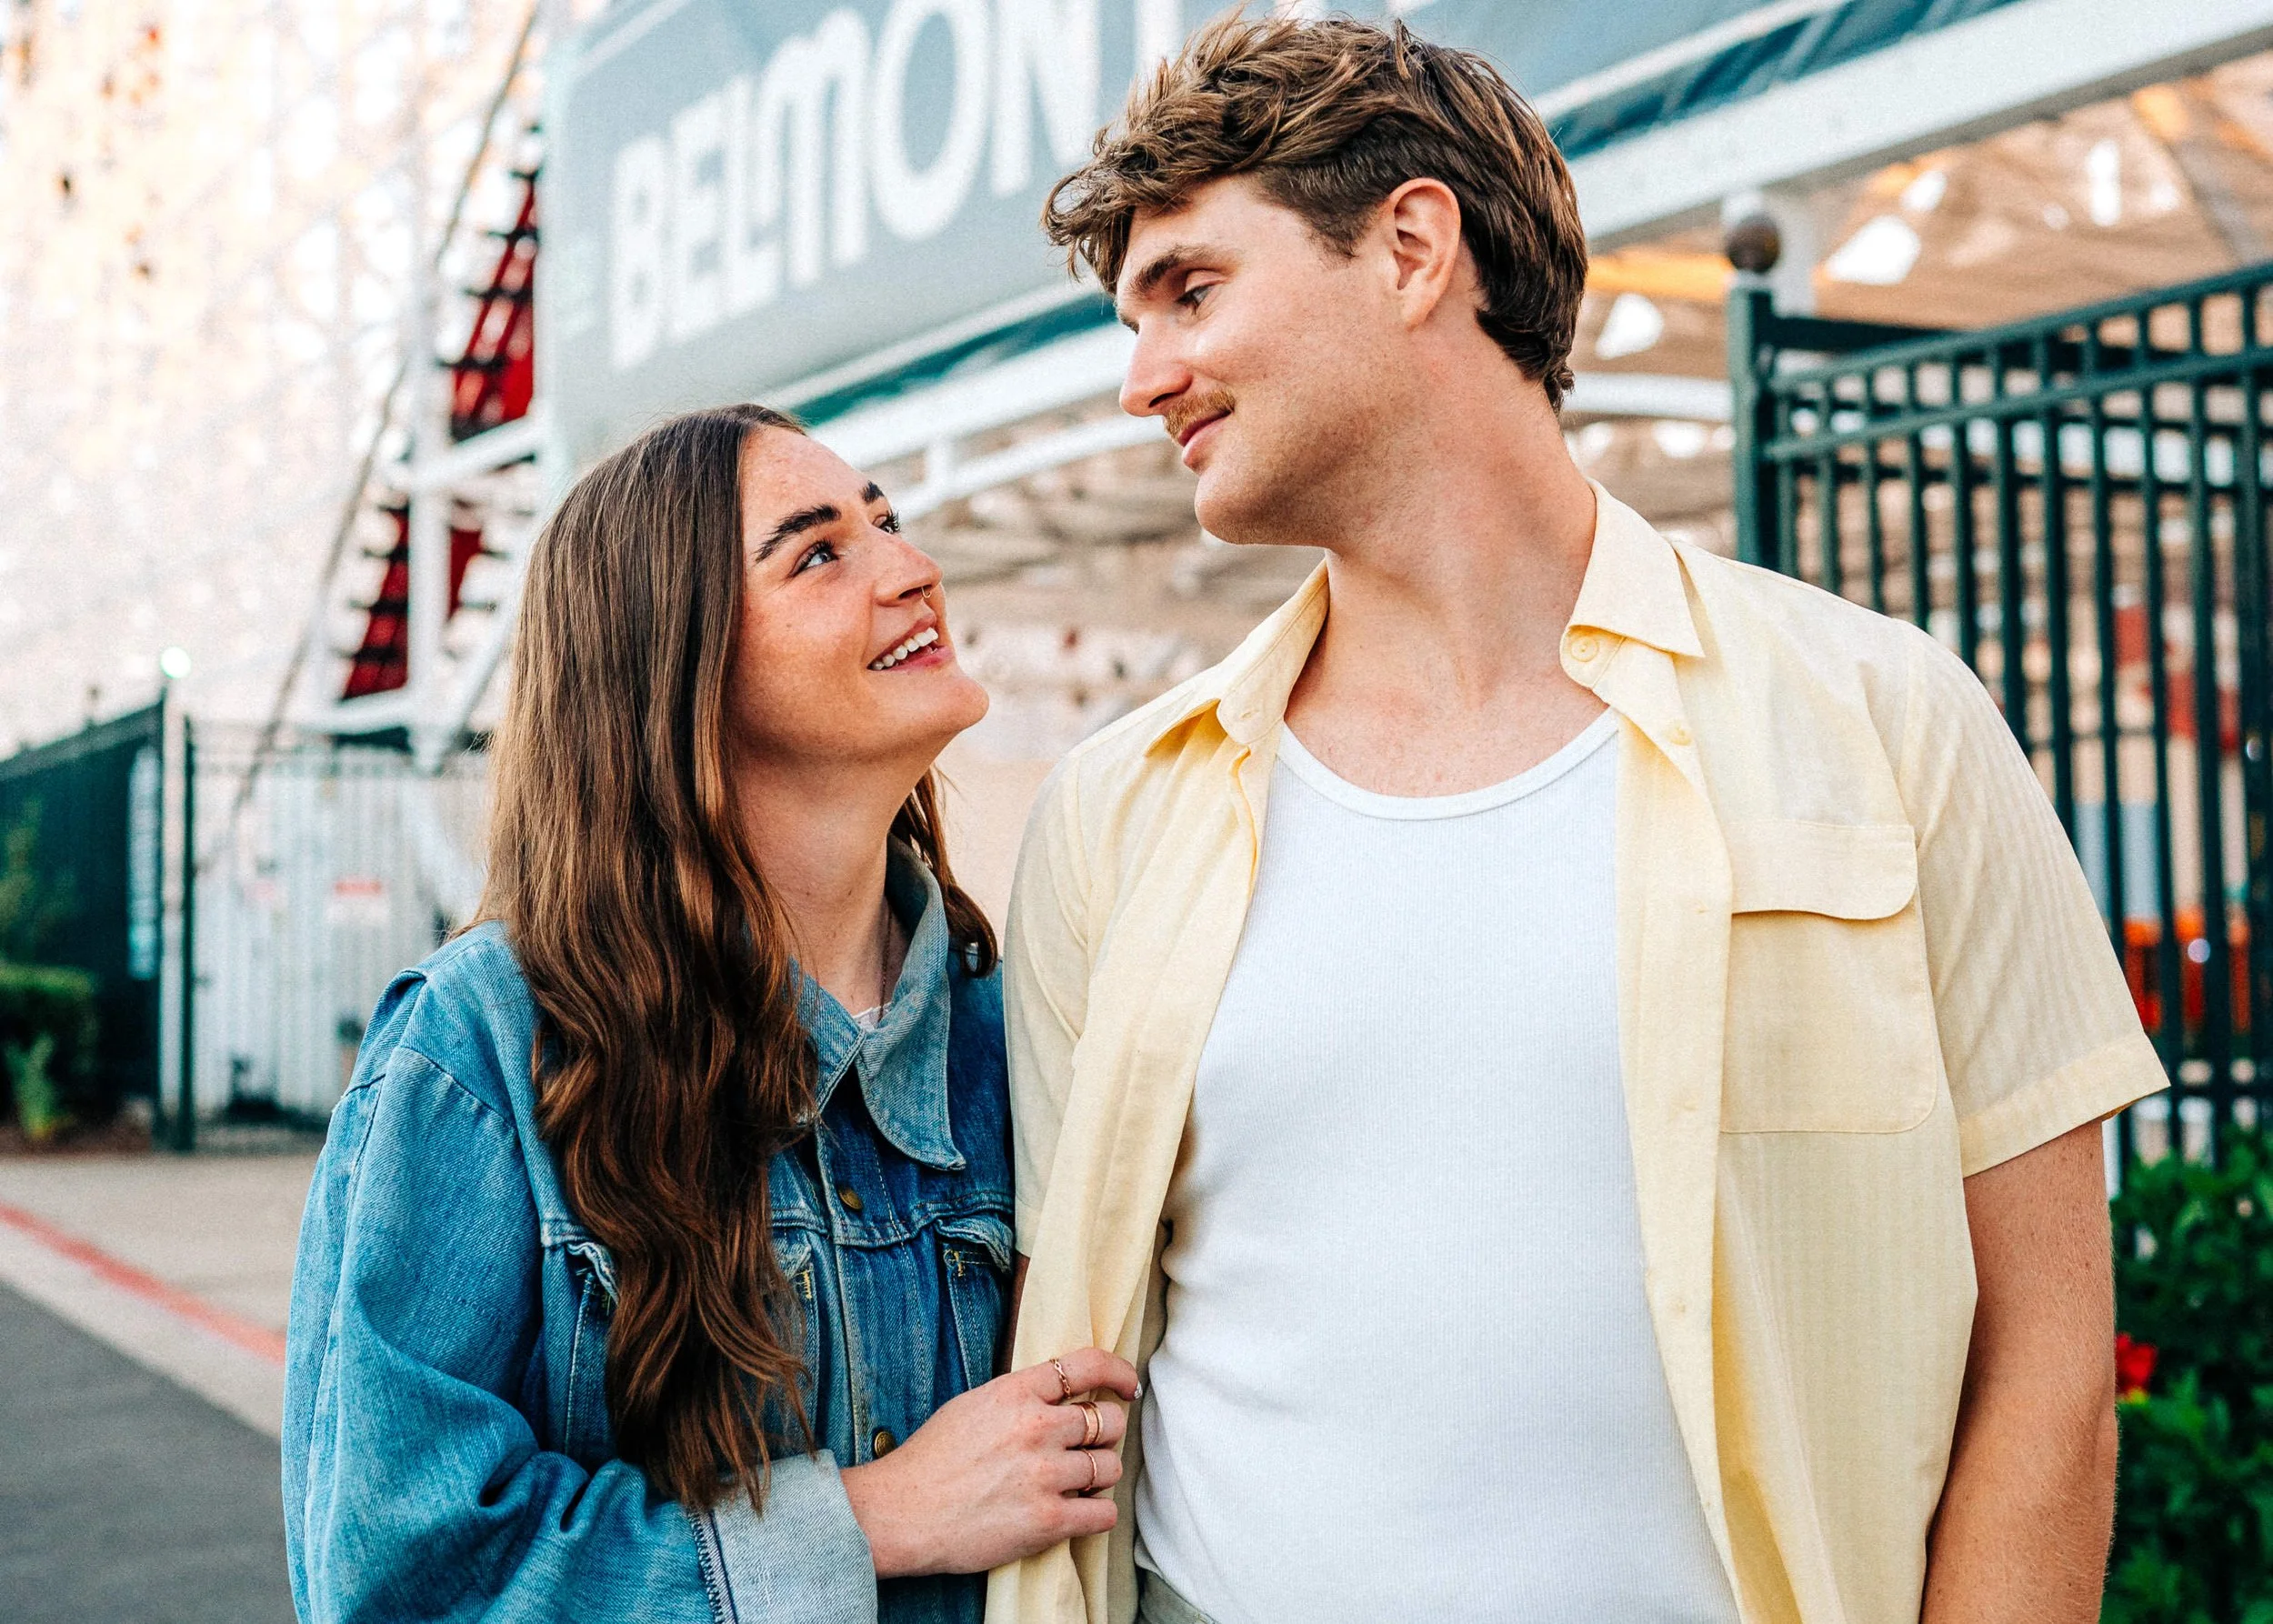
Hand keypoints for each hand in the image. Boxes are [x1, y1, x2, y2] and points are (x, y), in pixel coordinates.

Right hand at [839, 1346, 1139, 1576]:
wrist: (900, 1514)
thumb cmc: (931, 1461)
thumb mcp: (974, 1405)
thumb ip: (1021, 1396)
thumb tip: (1062, 1391)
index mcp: (1016, 1392)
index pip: (1088, 1365)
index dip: (1118, 1372)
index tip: (1128, 1386)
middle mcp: (1036, 1428)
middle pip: (1108, 1420)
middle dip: (1104, 1434)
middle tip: (1086, 1448)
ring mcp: (1044, 1476)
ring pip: (1110, 1467)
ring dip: (1099, 1476)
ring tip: (1074, 1483)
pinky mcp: (1047, 1521)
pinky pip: (1104, 1513)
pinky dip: (1097, 1513)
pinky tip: (1078, 1511)